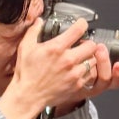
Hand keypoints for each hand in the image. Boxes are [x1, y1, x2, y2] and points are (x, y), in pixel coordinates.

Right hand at [0, 18, 118, 118]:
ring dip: (88, 57)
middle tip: (82, 44)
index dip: (82, 24)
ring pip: (93, 60)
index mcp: (56, 48)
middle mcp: (68, 60)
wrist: (27, 96)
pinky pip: (90, 74)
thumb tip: (39, 22)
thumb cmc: (26, 74)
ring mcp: (74, 73)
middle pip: (91, 45)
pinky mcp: (77, 84)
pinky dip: (86, 71)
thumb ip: (33, 31)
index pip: (79, 29)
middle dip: (87, 43)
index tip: (81, 25)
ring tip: (80, 58)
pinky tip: (77, 70)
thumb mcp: (25, 48)